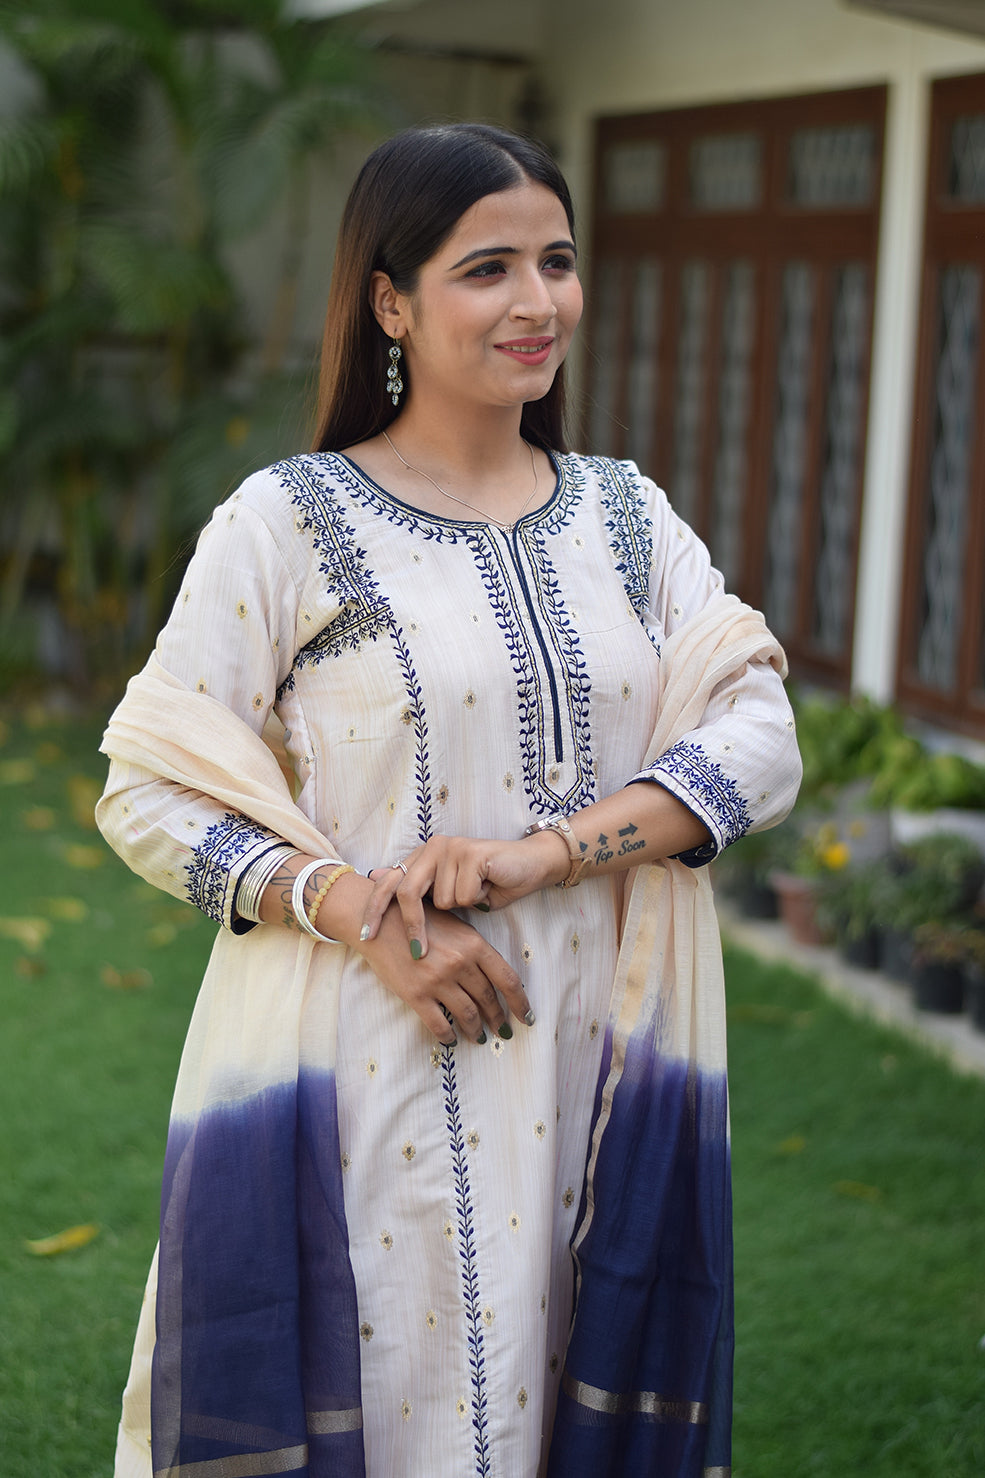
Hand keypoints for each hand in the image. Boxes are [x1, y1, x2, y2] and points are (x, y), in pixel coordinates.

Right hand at [358, 898, 532, 1044]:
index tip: (526, 1017)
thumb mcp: (454, 926)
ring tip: (480, 1037)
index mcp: (474, 945)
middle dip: (498, 1018)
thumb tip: (495, 975)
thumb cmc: (419, 919)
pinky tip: (452, 1040)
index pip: (508, 979)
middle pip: (488, 999)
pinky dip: (448, 1035)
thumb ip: (474, 948)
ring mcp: (437, 981)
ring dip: (476, 1030)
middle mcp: (460, 964)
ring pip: (467, 1014)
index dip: (520, 1002)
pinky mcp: (416, 995)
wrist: (379, 921)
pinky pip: (438, 1024)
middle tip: (503, 1030)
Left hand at [360, 831, 567, 956]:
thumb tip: (376, 882)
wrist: (530, 865)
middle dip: (413, 926)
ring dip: (463, 907)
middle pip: (408, 892)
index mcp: (424, 855)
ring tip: (479, 894)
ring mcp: (452, 847)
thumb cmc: (490, 883)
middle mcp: (433, 846)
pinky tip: (489, 887)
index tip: (366, 936)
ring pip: (441, 900)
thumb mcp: (451, 892)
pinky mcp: (471, 853)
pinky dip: (479, 900)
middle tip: (418, 953)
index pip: (389, 882)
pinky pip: (463, 896)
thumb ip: (421, 893)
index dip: (375, 909)